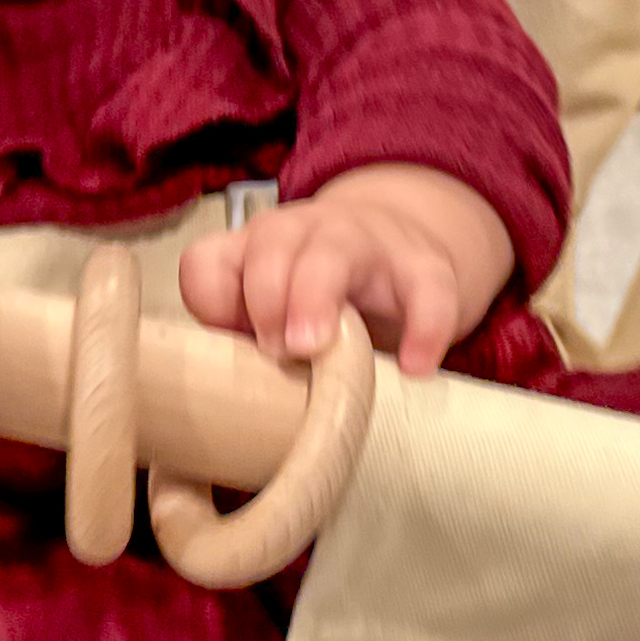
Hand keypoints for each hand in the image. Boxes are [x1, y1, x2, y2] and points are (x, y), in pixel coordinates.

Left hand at [177, 166, 514, 377]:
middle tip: (275, 351)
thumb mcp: (276, 313)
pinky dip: (424, 328)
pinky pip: (428, 290)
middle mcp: (302, 233)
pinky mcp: (423, 267)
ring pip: (334, 250)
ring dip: (316, 297)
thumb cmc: (318, 298)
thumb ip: (248, 342)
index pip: (211, 261)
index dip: (214, 301)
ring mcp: (365, 242)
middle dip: (265, 295)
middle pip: (271, 240)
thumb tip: (229, 407)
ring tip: (315, 348)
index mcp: (254, 250)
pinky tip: (414, 368)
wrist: (398, 253)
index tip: (231, 343)